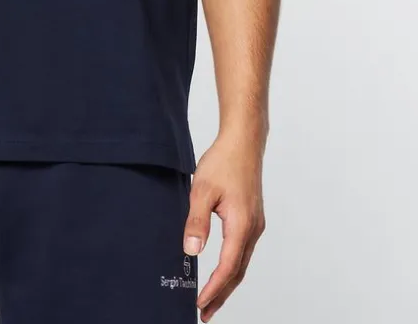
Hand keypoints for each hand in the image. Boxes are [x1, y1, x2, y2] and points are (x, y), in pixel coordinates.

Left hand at [182, 129, 266, 320]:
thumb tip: (191, 251)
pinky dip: (233, 267)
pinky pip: (244, 251)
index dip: (213, 289)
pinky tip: (223, 271)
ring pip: (242, 263)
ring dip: (228, 283)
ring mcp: (255, 224)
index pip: (228, 268)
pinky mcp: (253, 218)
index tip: (200, 304)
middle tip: (205, 313)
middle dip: (222, 294)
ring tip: (212, 299)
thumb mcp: (202, 190)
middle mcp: (253, 229)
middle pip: (238, 272)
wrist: (243, 141)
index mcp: (242, 225)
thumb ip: (196, 221)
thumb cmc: (223, 161)